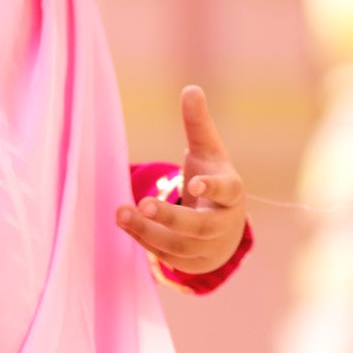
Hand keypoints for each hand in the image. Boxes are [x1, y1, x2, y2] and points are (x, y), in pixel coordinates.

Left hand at [116, 85, 245, 277]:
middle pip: (199, 226)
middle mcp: (222, 224)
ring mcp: (207, 247)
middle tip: (145, 203)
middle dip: (171, 217)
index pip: (226, 191)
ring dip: (148, 231)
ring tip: (121, 213)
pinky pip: (166, 255)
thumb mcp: (208, 153)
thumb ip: (198, 124)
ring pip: (178, 245)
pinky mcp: (191, 263)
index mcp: (231, 193)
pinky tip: (125, 222)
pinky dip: (145, 240)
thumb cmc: (213, 181)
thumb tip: (191, 88)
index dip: (212, 187)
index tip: (192, 182)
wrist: (225, 228)